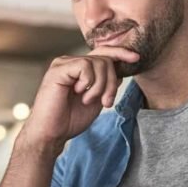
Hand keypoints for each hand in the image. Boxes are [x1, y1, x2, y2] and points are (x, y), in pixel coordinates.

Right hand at [19, 47, 139, 148]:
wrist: (52, 133)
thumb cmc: (69, 120)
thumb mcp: (96, 99)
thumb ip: (106, 84)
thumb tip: (120, 70)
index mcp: (78, 69)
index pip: (102, 53)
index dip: (120, 53)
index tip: (135, 58)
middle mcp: (70, 62)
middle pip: (105, 59)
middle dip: (112, 82)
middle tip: (107, 102)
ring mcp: (63, 64)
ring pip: (98, 63)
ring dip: (101, 86)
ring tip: (88, 101)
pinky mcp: (58, 69)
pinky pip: (85, 66)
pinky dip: (89, 83)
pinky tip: (79, 94)